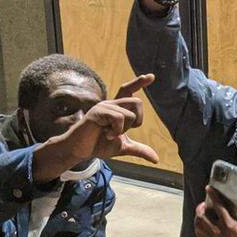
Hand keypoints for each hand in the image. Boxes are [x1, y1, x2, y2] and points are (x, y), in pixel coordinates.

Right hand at [35, 75, 158, 177]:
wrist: (81, 150)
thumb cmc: (99, 145)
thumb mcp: (123, 147)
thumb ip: (139, 150)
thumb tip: (156, 159)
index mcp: (117, 109)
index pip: (129, 91)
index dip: (139, 83)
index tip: (151, 76)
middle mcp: (111, 104)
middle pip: (137, 102)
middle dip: (137, 121)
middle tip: (123, 132)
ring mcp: (104, 106)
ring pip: (130, 113)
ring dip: (124, 129)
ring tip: (110, 134)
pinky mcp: (97, 112)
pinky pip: (119, 118)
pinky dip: (117, 131)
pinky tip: (107, 134)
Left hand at [195, 190, 236, 236]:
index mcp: (229, 225)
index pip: (218, 207)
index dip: (212, 196)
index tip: (208, 188)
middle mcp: (219, 232)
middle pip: (202, 216)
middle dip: (201, 207)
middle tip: (205, 204)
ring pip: (198, 225)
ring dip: (198, 216)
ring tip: (202, 213)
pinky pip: (199, 234)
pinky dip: (198, 227)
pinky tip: (201, 223)